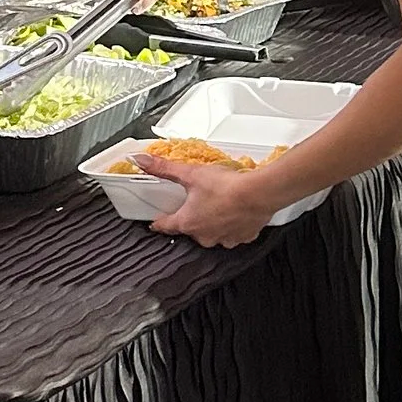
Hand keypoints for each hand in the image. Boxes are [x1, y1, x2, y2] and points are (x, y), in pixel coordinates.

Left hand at [134, 155, 276, 247]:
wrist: (259, 194)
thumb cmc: (226, 187)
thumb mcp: (190, 174)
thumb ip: (164, 168)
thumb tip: (142, 162)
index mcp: (188, 222)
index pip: (166, 226)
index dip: (160, 222)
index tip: (156, 222)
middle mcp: (204, 235)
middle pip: (190, 228)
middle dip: (191, 216)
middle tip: (196, 201)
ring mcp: (224, 238)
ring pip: (212, 232)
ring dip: (212, 221)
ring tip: (217, 203)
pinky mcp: (242, 237)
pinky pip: (232, 233)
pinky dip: (231, 224)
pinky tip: (234, 210)